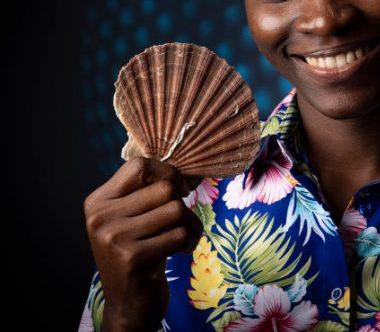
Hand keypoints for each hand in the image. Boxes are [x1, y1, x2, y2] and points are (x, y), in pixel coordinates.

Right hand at [83, 158, 202, 331]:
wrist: (129, 304)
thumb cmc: (140, 252)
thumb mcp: (134, 218)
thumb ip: (148, 191)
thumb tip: (183, 168)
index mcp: (98, 201)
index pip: (140, 165)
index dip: (167, 173)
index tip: (176, 190)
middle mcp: (100, 217)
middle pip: (164, 188)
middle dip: (182, 204)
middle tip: (180, 222)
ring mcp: (113, 237)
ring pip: (176, 209)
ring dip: (190, 225)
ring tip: (182, 238)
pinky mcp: (131, 257)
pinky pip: (180, 235)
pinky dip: (189, 243)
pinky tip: (179, 253)